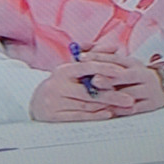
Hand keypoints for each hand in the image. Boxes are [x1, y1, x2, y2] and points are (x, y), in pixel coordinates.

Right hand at [29, 56, 143, 122]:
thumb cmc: (59, 84)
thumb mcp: (72, 69)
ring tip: (123, 107)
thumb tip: (115, 47)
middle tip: (130, 99)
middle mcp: (58, 85)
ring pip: (86, 105)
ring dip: (107, 106)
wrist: (34, 102)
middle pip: (89, 91)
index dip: (106, 69)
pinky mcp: (55, 116)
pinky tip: (108, 114)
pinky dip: (95, 116)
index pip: (87, 67)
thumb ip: (94, 56)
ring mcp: (56, 101)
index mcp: (63, 70)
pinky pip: (79, 116)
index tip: (122, 73)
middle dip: (112, 95)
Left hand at [78, 44, 163, 115]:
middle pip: (121, 75)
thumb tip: (84, 49)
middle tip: (92, 80)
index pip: (113, 58)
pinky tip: (110, 111)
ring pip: (127, 94)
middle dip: (106, 78)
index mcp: (132, 63)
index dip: (97, 57)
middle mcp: (140, 74)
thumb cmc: (137, 76)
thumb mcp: (126, 65)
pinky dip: (121, 110)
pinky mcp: (150, 104)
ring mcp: (147, 89)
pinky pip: (134, 108)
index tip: (81, 58)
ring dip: (112, 96)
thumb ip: (107, 60)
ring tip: (97, 98)